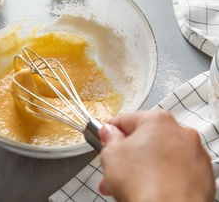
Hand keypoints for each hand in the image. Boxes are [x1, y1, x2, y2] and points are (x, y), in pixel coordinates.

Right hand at [98, 110, 214, 201]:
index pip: (126, 119)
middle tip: (114, 169)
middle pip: (145, 140)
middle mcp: (180, 133)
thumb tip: (111, 134)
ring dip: (143, 167)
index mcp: (158, 120)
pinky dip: (162, 178)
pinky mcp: (202, 175)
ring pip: (160, 156)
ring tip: (127, 184)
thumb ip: (109, 139)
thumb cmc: (145, 184)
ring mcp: (194, 154)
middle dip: (127, 156)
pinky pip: (175, 171)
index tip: (106, 140)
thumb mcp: (111, 154)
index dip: (111, 132)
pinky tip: (148, 189)